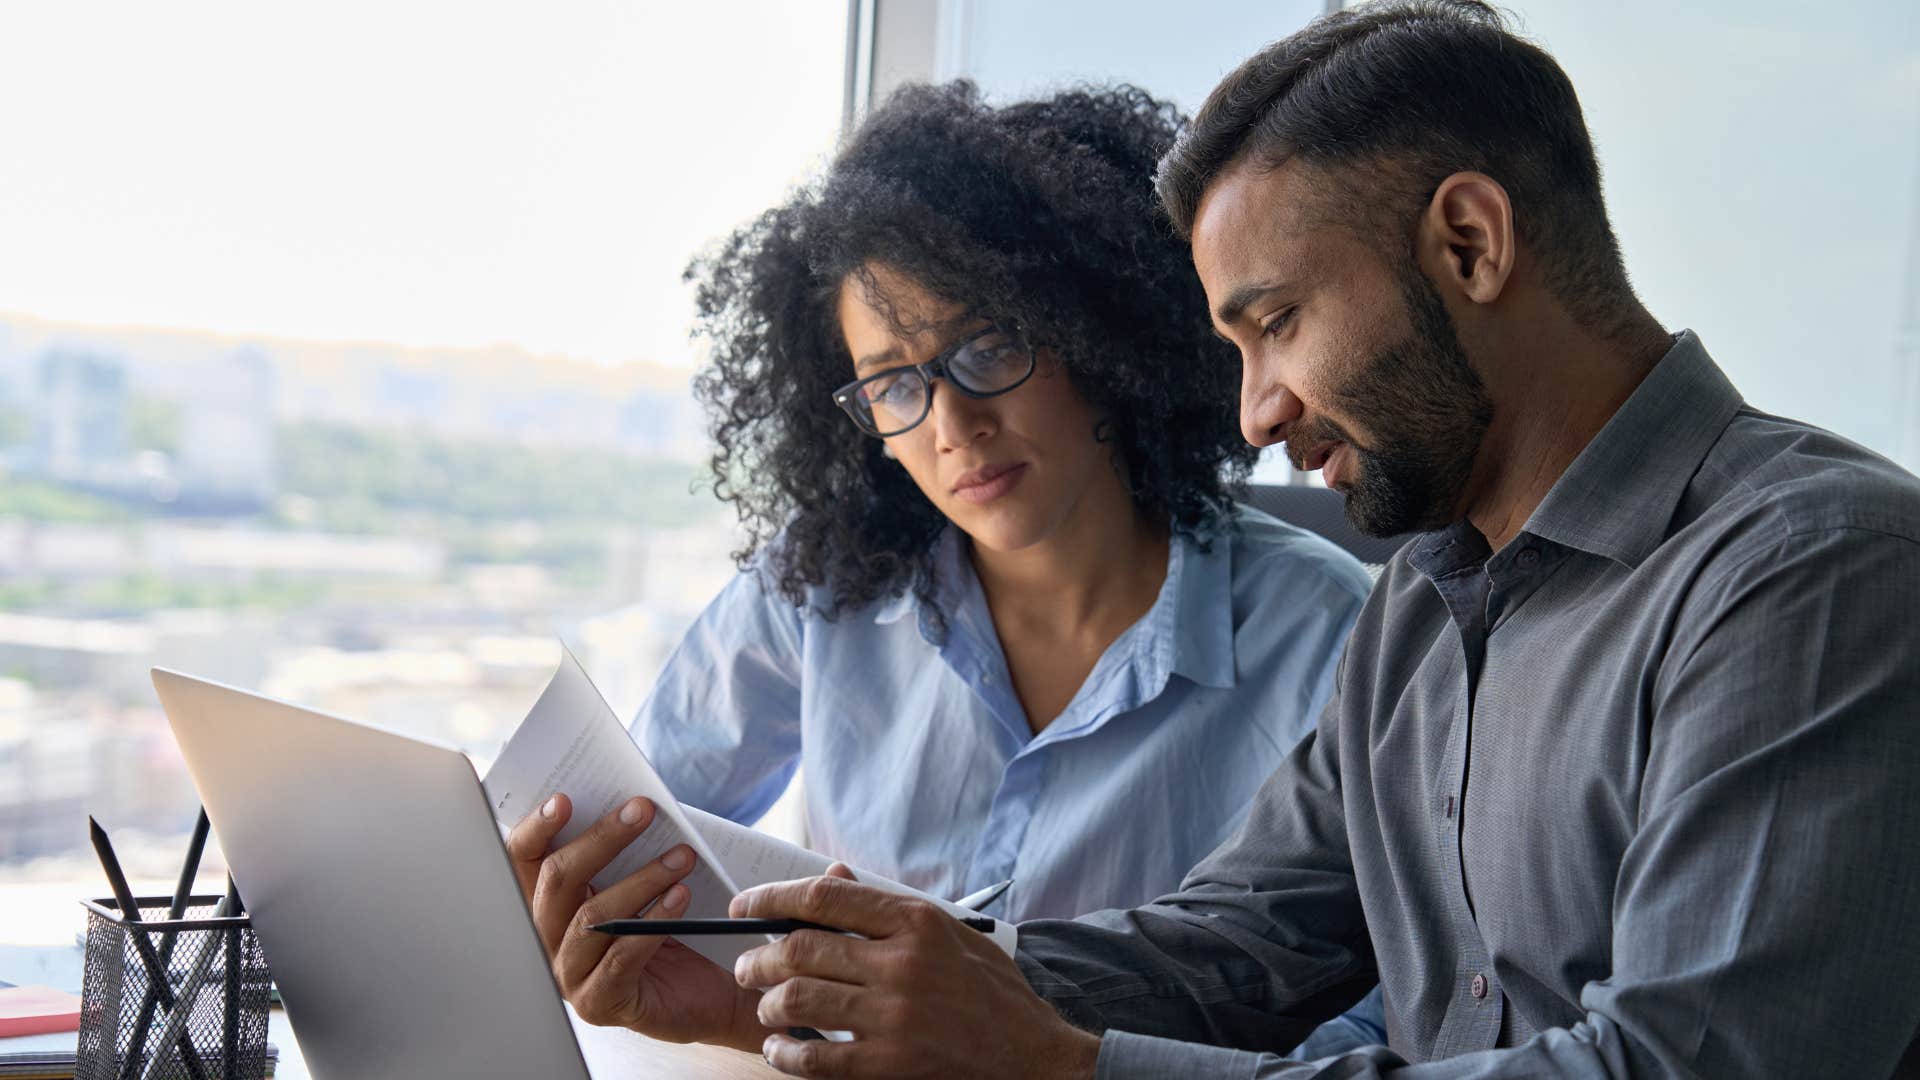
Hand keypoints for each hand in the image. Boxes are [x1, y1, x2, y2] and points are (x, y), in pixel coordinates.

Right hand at [505, 793, 772, 1049]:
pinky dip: (653, 922)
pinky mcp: (599, 1003)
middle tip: (644, 810)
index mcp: (550, 903)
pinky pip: (620, 957)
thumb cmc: (674, 926)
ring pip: (592, 917)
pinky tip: (681, 897)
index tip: (564, 799)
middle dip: (602, 839)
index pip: (524, 861)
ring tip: (682, 856)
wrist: (712, 990)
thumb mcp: (642, 881)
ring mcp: (569, 975)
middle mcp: (548, 939)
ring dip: (641, 879)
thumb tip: (631, 804)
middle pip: (558, 881)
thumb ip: (624, 851)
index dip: (536, 829)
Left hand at [731, 870, 1101, 1077]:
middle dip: (757, 957)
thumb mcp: (951, 933)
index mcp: (916, 922)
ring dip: (767, 1004)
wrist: (1034, 1054)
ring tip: (766, 1007)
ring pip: (797, 999)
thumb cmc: (992, 991)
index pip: (824, 898)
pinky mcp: (890, 1062)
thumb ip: (889, 908)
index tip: (745, 906)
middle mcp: (902, 963)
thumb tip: (833, 876)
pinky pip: (816, 1057)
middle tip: (746, 966)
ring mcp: (894, 1015)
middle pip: (800, 948)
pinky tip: (779, 1049)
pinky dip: (785, 1052)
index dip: (772, 898)